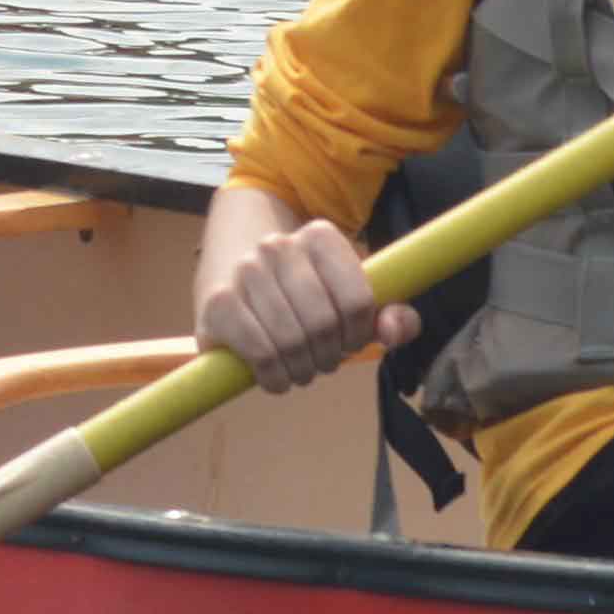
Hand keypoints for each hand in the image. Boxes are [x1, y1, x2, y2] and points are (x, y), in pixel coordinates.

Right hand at [195, 216, 401, 392]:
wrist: (234, 279)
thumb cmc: (303, 299)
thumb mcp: (351, 300)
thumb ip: (389, 317)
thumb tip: (395, 330)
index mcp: (320, 237)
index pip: (358, 301)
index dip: (358, 336)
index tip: (348, 342)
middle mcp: (280, 246)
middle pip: (324, 324)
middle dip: (328, 357)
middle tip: (322, 361)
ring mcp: (245, 271)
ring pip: (291, 342)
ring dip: (302, 371)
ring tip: (300, 369)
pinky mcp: (218, 302)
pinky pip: (259, 352)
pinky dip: (274, 376)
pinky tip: (276, 376)